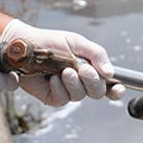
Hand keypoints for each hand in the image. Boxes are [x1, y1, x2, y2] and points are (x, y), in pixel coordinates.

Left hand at [1, 19, 124, 106]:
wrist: (24, 46)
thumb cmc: (50, 41)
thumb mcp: (76, 43)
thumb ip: (96, 55)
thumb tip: (111, 72)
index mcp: (89, 67)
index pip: (108, 83)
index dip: (115, 89)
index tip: (118, 88)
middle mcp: (80, 81)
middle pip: (97, 92)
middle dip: (92, 81)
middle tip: (82, 69)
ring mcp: (66, 90)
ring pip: (80, 96)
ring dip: (74, 83)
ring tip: (63, 70)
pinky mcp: (52, 96)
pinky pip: (63, 100)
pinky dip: (60, 89)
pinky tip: (53, 78)